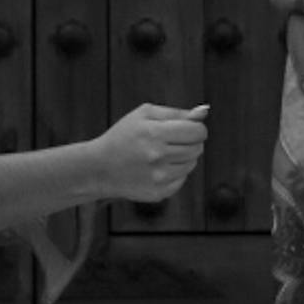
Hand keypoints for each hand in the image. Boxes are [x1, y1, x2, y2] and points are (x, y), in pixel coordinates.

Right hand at [86, 102, 208, 204]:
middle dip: (190, 142)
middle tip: (171, 141)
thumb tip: (204, 110)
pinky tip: (158, 168)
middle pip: (197, 148)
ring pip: (191, 164)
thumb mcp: (144, 115)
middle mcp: (158, 157)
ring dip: (184, 157)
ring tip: (163, 154)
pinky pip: (182, 180)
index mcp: (154, 133)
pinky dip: (175, 173)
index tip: (187, 128)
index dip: (196, 128)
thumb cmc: (124, 136)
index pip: (197, 131)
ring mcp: (159, 178)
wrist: (99, 168)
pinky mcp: (159, 193)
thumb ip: (176, 113)